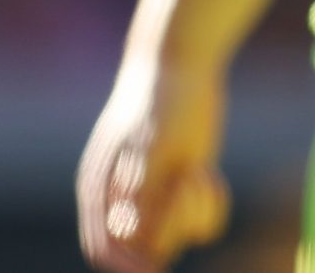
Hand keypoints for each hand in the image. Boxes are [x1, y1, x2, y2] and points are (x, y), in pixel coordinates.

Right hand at [76, 59, 230, 271]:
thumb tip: (124, 231)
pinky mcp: (181, 188)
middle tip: (190, 179)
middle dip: (175, 224)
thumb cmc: (163, 99)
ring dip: (196, 212)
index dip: (130, 267)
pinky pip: (200, 222)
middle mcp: (124, 197)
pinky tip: (209, 171)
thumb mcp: (156, 145)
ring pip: (178, 237)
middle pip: (147, 249)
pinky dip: (211, 205)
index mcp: (103, 189)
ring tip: (200, 169)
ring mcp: (155, 194)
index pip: (105, 251)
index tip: (162, 265)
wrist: (182, 62)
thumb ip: (141, 191)